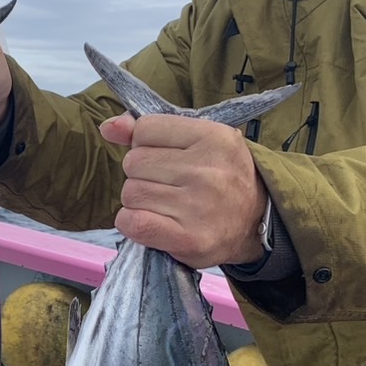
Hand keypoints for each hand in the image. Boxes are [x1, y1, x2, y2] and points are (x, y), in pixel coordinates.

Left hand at [100, 112, 267, 267]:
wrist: (256, 221)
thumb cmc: (220, 175)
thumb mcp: (198, 140)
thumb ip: (150, 130)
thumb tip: (109, 127)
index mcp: (213, 137)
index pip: (145, 129)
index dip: (146, 144)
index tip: (165, 156)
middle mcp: (207, 170)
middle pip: (134, 162)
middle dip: (141, 173)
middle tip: (166, 184)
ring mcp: (198, 206)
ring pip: (130, 193)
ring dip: (138, 200)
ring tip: (164, 204)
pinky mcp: (187, 239)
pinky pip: (131, 222)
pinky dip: (132, 222)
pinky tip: (149, 221)